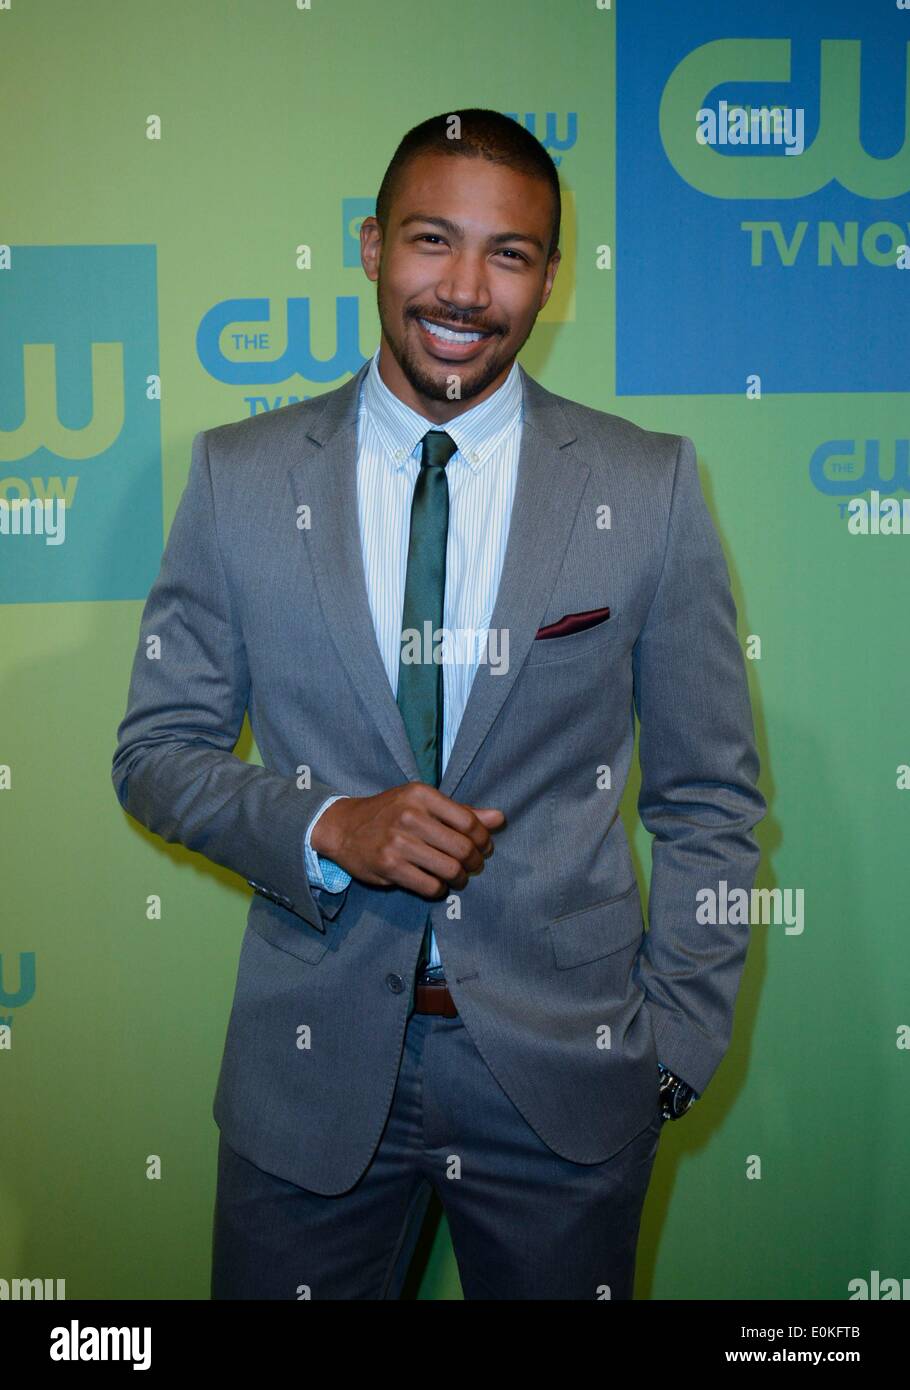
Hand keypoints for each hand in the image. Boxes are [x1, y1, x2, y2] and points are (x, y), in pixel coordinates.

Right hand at [311, 783, 504, 897]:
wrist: (343, 827)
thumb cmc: (390, 813)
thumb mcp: (422, 803)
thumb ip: (461, 812)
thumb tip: (500, 818)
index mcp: (421, 795)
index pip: (468, 821)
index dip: (483, 839)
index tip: (483, 848)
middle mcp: (409, 816)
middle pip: (462, 848)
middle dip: (474, 862)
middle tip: (472, 866)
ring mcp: (397, 842)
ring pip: (449, 869)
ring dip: (459, 878)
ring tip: (456, 877)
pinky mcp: (388, 867)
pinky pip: (430, 886)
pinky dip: (439, 889)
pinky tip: (436, 883)